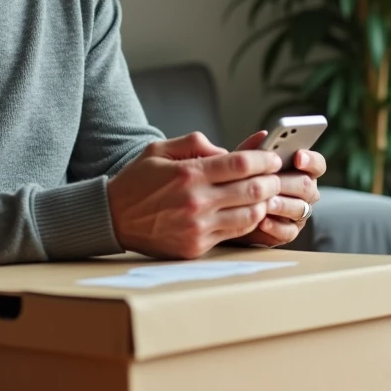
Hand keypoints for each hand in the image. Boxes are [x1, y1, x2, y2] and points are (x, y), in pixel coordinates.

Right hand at [106, 132, 283, 259]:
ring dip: (264, 203)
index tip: (273, 158)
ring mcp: (197, 227)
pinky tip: (249, 211)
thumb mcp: (159, 150)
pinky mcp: (196, 246)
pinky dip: (248, 221)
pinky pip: (235, 233)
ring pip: (250, 215)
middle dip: (272, 181)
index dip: (264, 160)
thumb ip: (194, 144)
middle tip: (278, 176)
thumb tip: (226, 151)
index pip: (240, 164)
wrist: (113, 218)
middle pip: (252, 190)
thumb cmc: (137, 181)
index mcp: (188, 174)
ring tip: (267, 194)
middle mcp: (196, 202)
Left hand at [227, 130, 324, 247]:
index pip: (317, 164)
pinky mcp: (289, 232)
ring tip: (266, 201)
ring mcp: (299, 213)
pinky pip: (288, 231)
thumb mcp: (245, 165)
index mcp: (301, 171)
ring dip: (282, 204)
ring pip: (300, 208)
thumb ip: (254, 150)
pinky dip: (275, 226)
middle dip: (289, 183)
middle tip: (274, 181)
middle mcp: (305, 192)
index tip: (298, 157)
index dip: (311, 160)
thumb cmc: (241, 182)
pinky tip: (262, 220)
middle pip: (308, 186)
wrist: (227, 211)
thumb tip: (263, 134)